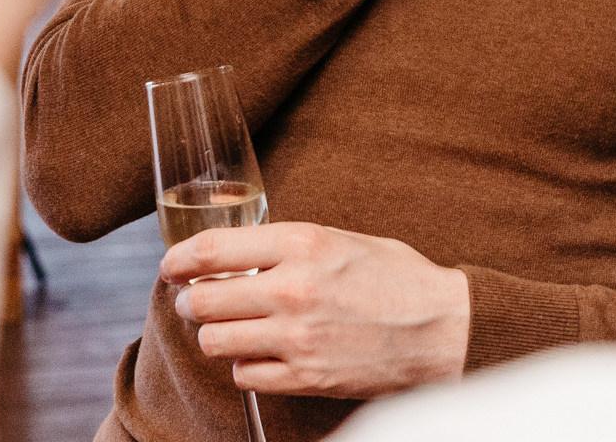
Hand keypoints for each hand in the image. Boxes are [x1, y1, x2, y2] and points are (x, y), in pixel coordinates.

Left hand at [167, 222, 471, 397]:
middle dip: (193, 300)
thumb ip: (292, 246)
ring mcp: (295, 338)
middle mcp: (293, 289)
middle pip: (203, 299)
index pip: (212, 249)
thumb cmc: (400, 279)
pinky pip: (244, 374)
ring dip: (215, 334)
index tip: (171, 266)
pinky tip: (264, 352)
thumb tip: (239, 251)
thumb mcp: (345, 240)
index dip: (179, 259)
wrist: (444, 329)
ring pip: (215, 340)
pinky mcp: (303, 376)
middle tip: (198, 300)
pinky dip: (246, 364)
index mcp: (304, 244)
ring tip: (232, 327)